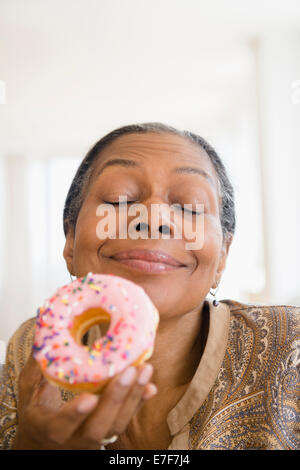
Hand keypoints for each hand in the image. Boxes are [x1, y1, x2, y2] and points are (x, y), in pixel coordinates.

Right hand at [12, 354, 156, 448]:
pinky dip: (139, 403)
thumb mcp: (28, 390)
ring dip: (133, 397)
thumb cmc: (36, 411)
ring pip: (117, 425)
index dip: (74, 414)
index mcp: (49, 428)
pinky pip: (126, 420)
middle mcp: (73, 439)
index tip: (89, 397)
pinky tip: (150, 386)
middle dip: (116, 399)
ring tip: (145, 370)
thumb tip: (42, 328)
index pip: (60, 426)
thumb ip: (36, 365)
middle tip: (130, 372)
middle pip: (98, 427)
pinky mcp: (108, 432)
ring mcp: (93, 439)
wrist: (44, 441)